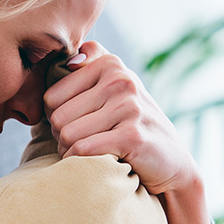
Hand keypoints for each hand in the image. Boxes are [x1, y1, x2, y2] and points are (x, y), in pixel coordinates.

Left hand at [43, 42, 198, 195]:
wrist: (172, 161)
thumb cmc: (133, 124)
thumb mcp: (117, 87)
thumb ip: (93, 63)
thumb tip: (70, 60)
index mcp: (110, 64)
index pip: (51, 96)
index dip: (56, 118)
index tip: (75, 127)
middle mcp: (120, 80)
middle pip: (58, 117)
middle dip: (62, 137)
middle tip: (81, 144)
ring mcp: (128, 107)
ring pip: (68, 135)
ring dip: (69, 152)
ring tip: (86, 153)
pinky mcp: (132, 135)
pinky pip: (82, 149)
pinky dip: (79, 162)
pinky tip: (91, 163)